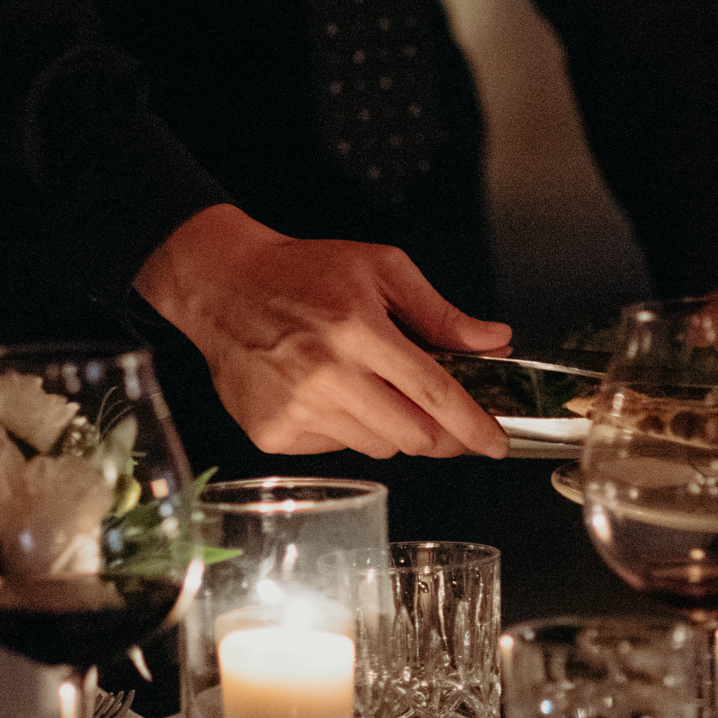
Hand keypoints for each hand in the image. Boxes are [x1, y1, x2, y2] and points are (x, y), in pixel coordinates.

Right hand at [135, 205, 513, 457]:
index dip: (472, 424)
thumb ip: (440, 312)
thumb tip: (494, 340)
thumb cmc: (303, 272)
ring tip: (368, 386)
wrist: (223, 285)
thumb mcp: (381, 269)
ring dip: (391, 427)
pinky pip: (335, 449)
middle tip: (441, 417)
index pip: (434, 392)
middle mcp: (326, 374)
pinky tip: (328, 394)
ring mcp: (295, 408)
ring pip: (378, 447)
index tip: (495, 443)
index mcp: (357, 329)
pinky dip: (346, 429)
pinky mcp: (271, 432)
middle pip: (413, 435)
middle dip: (440, 433)